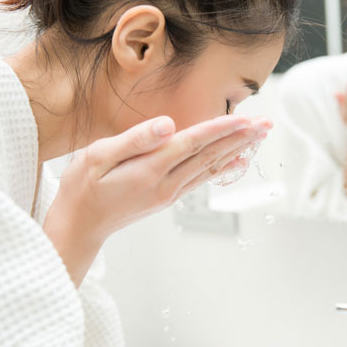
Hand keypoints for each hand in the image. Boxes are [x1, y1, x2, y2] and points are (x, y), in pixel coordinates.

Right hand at [45, 115, 269, 245]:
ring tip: (258, 137)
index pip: (193, 143)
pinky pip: (202, 179)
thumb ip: (134, 139)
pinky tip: (237, 161)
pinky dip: (222, 168)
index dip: (221, 129)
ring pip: (210, 167)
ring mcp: (169, 192)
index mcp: (149, 169)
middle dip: (240, 138)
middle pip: (210, 155)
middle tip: (266, 124)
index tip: (246, 119)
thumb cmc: (82, 189)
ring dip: (237, 150)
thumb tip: (168, 125)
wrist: (79, 227)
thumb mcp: (96, 157)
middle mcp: (166, 183)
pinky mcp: (168, 197)